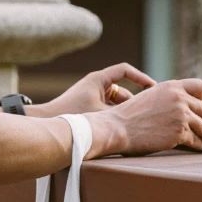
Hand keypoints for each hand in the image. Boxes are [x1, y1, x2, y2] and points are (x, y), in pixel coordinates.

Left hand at [38, 62, 156, 116]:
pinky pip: (108, 110)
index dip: (140, 78)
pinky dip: (116, 118)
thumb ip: (122, 112)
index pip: (125, 71)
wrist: (48, 122)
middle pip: (123, 90)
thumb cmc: (73, 115)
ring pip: (116, 103)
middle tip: (150, 112)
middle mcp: (96, 86)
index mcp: (99, 79)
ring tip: (138, 124)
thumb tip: (144, 112)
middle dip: (136, 101)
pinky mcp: (90, 109)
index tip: (153, 88)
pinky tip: (125, 131)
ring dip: (126, 113)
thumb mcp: (101, 113)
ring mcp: (92, 97)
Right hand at [92, 78, 201, 155]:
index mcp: (171, 86)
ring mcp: (181, 115)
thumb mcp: (148, 97)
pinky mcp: (180, 132)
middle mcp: (179, 98)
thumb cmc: (128, 116)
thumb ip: (165, 99)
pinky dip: (201, 145)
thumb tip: (180, 109)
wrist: (116, 127)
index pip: (200, 86)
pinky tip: (201, 148)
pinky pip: (198, 140)